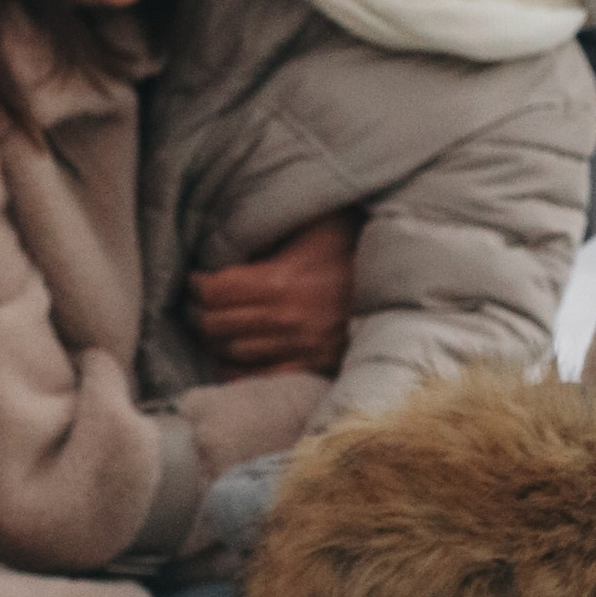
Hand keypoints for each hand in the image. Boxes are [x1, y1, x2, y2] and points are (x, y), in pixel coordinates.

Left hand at [186, 211, 356, 375]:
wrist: (398, 282)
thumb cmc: (352, 246)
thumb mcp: (315, 224)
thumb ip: (275, 223)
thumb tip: (235, 218)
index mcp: (280, 282)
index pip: (216, 292)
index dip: (198, 285)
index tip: (197, 278)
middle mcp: (285, 319)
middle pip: (217, 324)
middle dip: (199, 312)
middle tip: (197, 303)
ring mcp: (299, 347)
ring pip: (233, 353)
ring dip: (215, 340)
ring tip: (212, 327)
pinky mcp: (313, 365)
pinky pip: (261, 378)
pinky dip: (239, 371)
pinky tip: (231, 358)